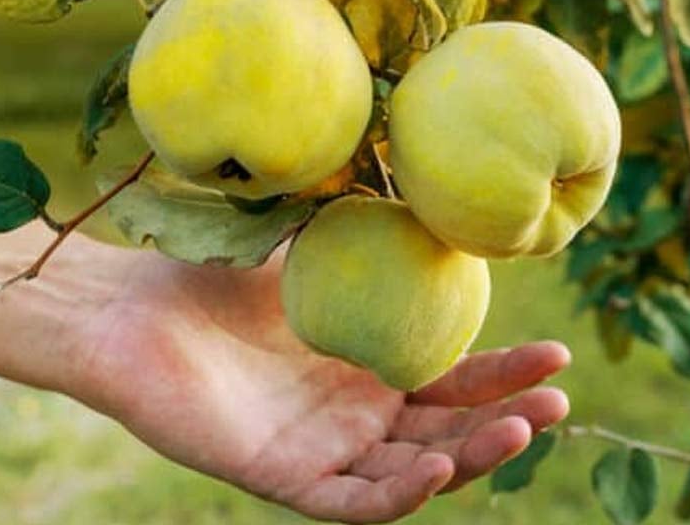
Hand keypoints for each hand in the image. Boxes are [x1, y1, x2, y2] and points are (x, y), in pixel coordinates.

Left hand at [73, 251, 570, 523]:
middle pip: (448, 431)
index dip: (507, 375)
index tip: (560, 356)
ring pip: (413, 471)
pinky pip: (350, 502)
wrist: (128, 306)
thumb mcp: (312, 248)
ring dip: (471, 458)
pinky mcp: (280, 477)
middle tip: (559, 401)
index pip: (454, 381)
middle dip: (508, 420)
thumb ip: (375, 233)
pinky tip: (439, 465)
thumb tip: (444, 195)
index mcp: (367, 368)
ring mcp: (321, 451)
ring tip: (522, 429)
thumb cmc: (212, 272)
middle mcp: (354, 416)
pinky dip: (399, 494)